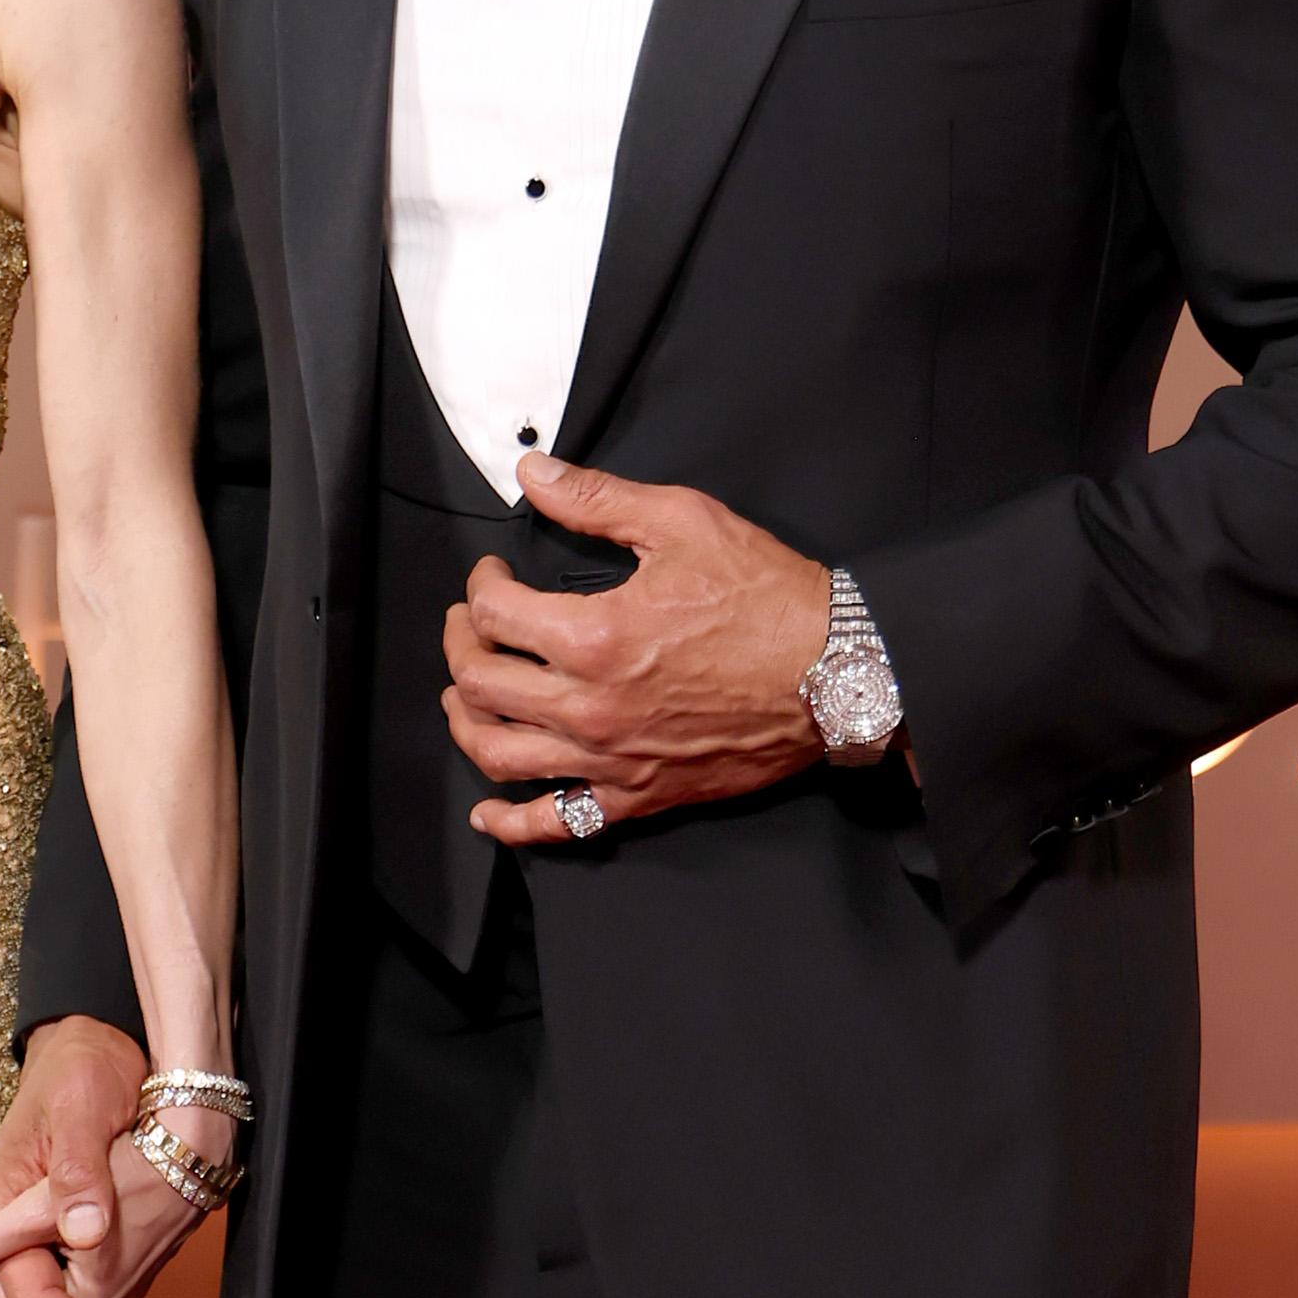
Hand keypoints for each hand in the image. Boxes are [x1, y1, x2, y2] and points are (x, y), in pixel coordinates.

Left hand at [442, 453, 830, 844]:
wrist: (837, 672)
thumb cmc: (768, 600)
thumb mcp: (683, 524)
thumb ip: (598, 500)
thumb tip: (536, 473)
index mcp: (595, 637)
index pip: (495, 615)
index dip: (480, 586)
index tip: (491, 576)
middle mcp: (590, 707)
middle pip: (482, 683)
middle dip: (461, 644)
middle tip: (468, 623)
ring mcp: (610, 760)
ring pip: (499, 754)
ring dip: (466, 721)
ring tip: (464, 694)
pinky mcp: (637, 795)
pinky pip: (555, 823)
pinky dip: (510, 821)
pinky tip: (487, 810)